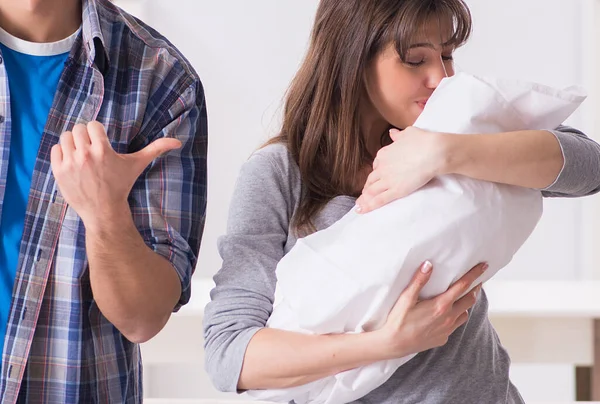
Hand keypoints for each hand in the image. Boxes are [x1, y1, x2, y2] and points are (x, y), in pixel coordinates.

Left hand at [51, 121, 180, 229]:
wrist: (104, 210)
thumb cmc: (122, 185)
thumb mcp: (138, 165)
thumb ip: (156, 149)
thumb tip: (178, 142)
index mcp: (103, 150)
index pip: (92, 125)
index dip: (97, 133)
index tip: (101, 143)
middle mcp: (85, 155)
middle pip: (77, 128)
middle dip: (84, 137)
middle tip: (91, 150)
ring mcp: (70, 164)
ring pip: (65, 137)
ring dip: (72, 143)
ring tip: (81, 155)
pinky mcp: (59, 172)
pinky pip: (55, 149)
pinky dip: (62, 153)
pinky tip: (73, 162)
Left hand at [356, 127, 446, 213]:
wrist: (433, 151)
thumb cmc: (423, 140)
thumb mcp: (408, 133)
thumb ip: (398, 135)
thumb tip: (392, 133)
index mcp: (384, 154)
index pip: (376, 165)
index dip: (375, 173)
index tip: (375, 178)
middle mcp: (382, 167)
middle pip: (371, 179)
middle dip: (367, 188)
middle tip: (364, 195)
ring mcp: (388, 180)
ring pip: (371, 191)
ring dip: (364, 199)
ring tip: (359, 206)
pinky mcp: (396, 190)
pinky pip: (379, 200)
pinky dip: (369, 206)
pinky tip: (361, 210)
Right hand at [374, 261, 486, 359]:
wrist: (394, 344)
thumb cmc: (398, 320)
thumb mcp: (406, 298)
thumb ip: (419, 281)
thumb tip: (429, 265)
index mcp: (441, 305)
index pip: (463, 286)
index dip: (474, 275)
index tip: (483, 267)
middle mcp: (448, 318)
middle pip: (470, 300)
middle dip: (475, 289)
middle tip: (477, 280)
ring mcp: (447, 330)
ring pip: (464, 314)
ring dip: (466, 304)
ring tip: (463, 297)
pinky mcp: (442, 338)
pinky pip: (455, 326)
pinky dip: (456, 317)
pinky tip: (448, 315)